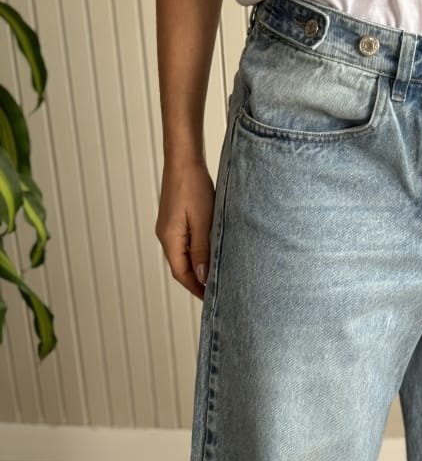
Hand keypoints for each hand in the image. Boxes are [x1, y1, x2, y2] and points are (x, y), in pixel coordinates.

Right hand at [155, 157, 214, 300]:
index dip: (196, 289)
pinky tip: (210, 257)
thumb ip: (201, 250)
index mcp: (170, 239)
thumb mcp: (202, 222)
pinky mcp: (175, 221)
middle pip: (181, 268)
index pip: (182, 274)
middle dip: (197, 283)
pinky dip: (197, 256)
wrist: (184, 160)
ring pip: (184, 257)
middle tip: (216, 294)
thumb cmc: (193, 187)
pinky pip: (186, 245)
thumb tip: (201, 277)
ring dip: (198, 270)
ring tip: (216, 279)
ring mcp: (169, 229)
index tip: (211, 300)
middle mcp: (166, 236)